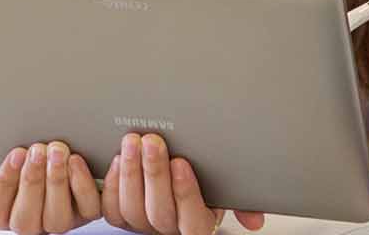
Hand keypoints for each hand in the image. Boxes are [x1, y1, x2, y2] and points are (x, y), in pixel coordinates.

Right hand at [0, 139, 100, 233]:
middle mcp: (28, 222)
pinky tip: (76, 160)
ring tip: (57, 152)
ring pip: (56, 220)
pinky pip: (88, 209)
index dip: (4, 182)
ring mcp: (57, 218)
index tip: (16, 153)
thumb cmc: (7, 144)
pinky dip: (83, 186)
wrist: (46, 136)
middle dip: (32, 182)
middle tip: (37, 150)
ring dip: (57, 184)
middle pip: (26, 221)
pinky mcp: (85, 210)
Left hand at [102, 133, 265, 234]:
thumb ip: (240, 200)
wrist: (172, 176)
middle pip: (160, 212)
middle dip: (154, 174)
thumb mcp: (224, 188)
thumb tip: (257, 221)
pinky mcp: (121, 216)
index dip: (186, 193)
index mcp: (199, 221)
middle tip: (153, 141)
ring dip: (131, 173)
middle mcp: (170, 228)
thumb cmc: (202, 178)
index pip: (194, 219)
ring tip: (133, 142)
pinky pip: (111, 209)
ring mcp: (143, 225)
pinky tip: (117, 159)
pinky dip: (112, 183)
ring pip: (133, 210)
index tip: (182, 162)